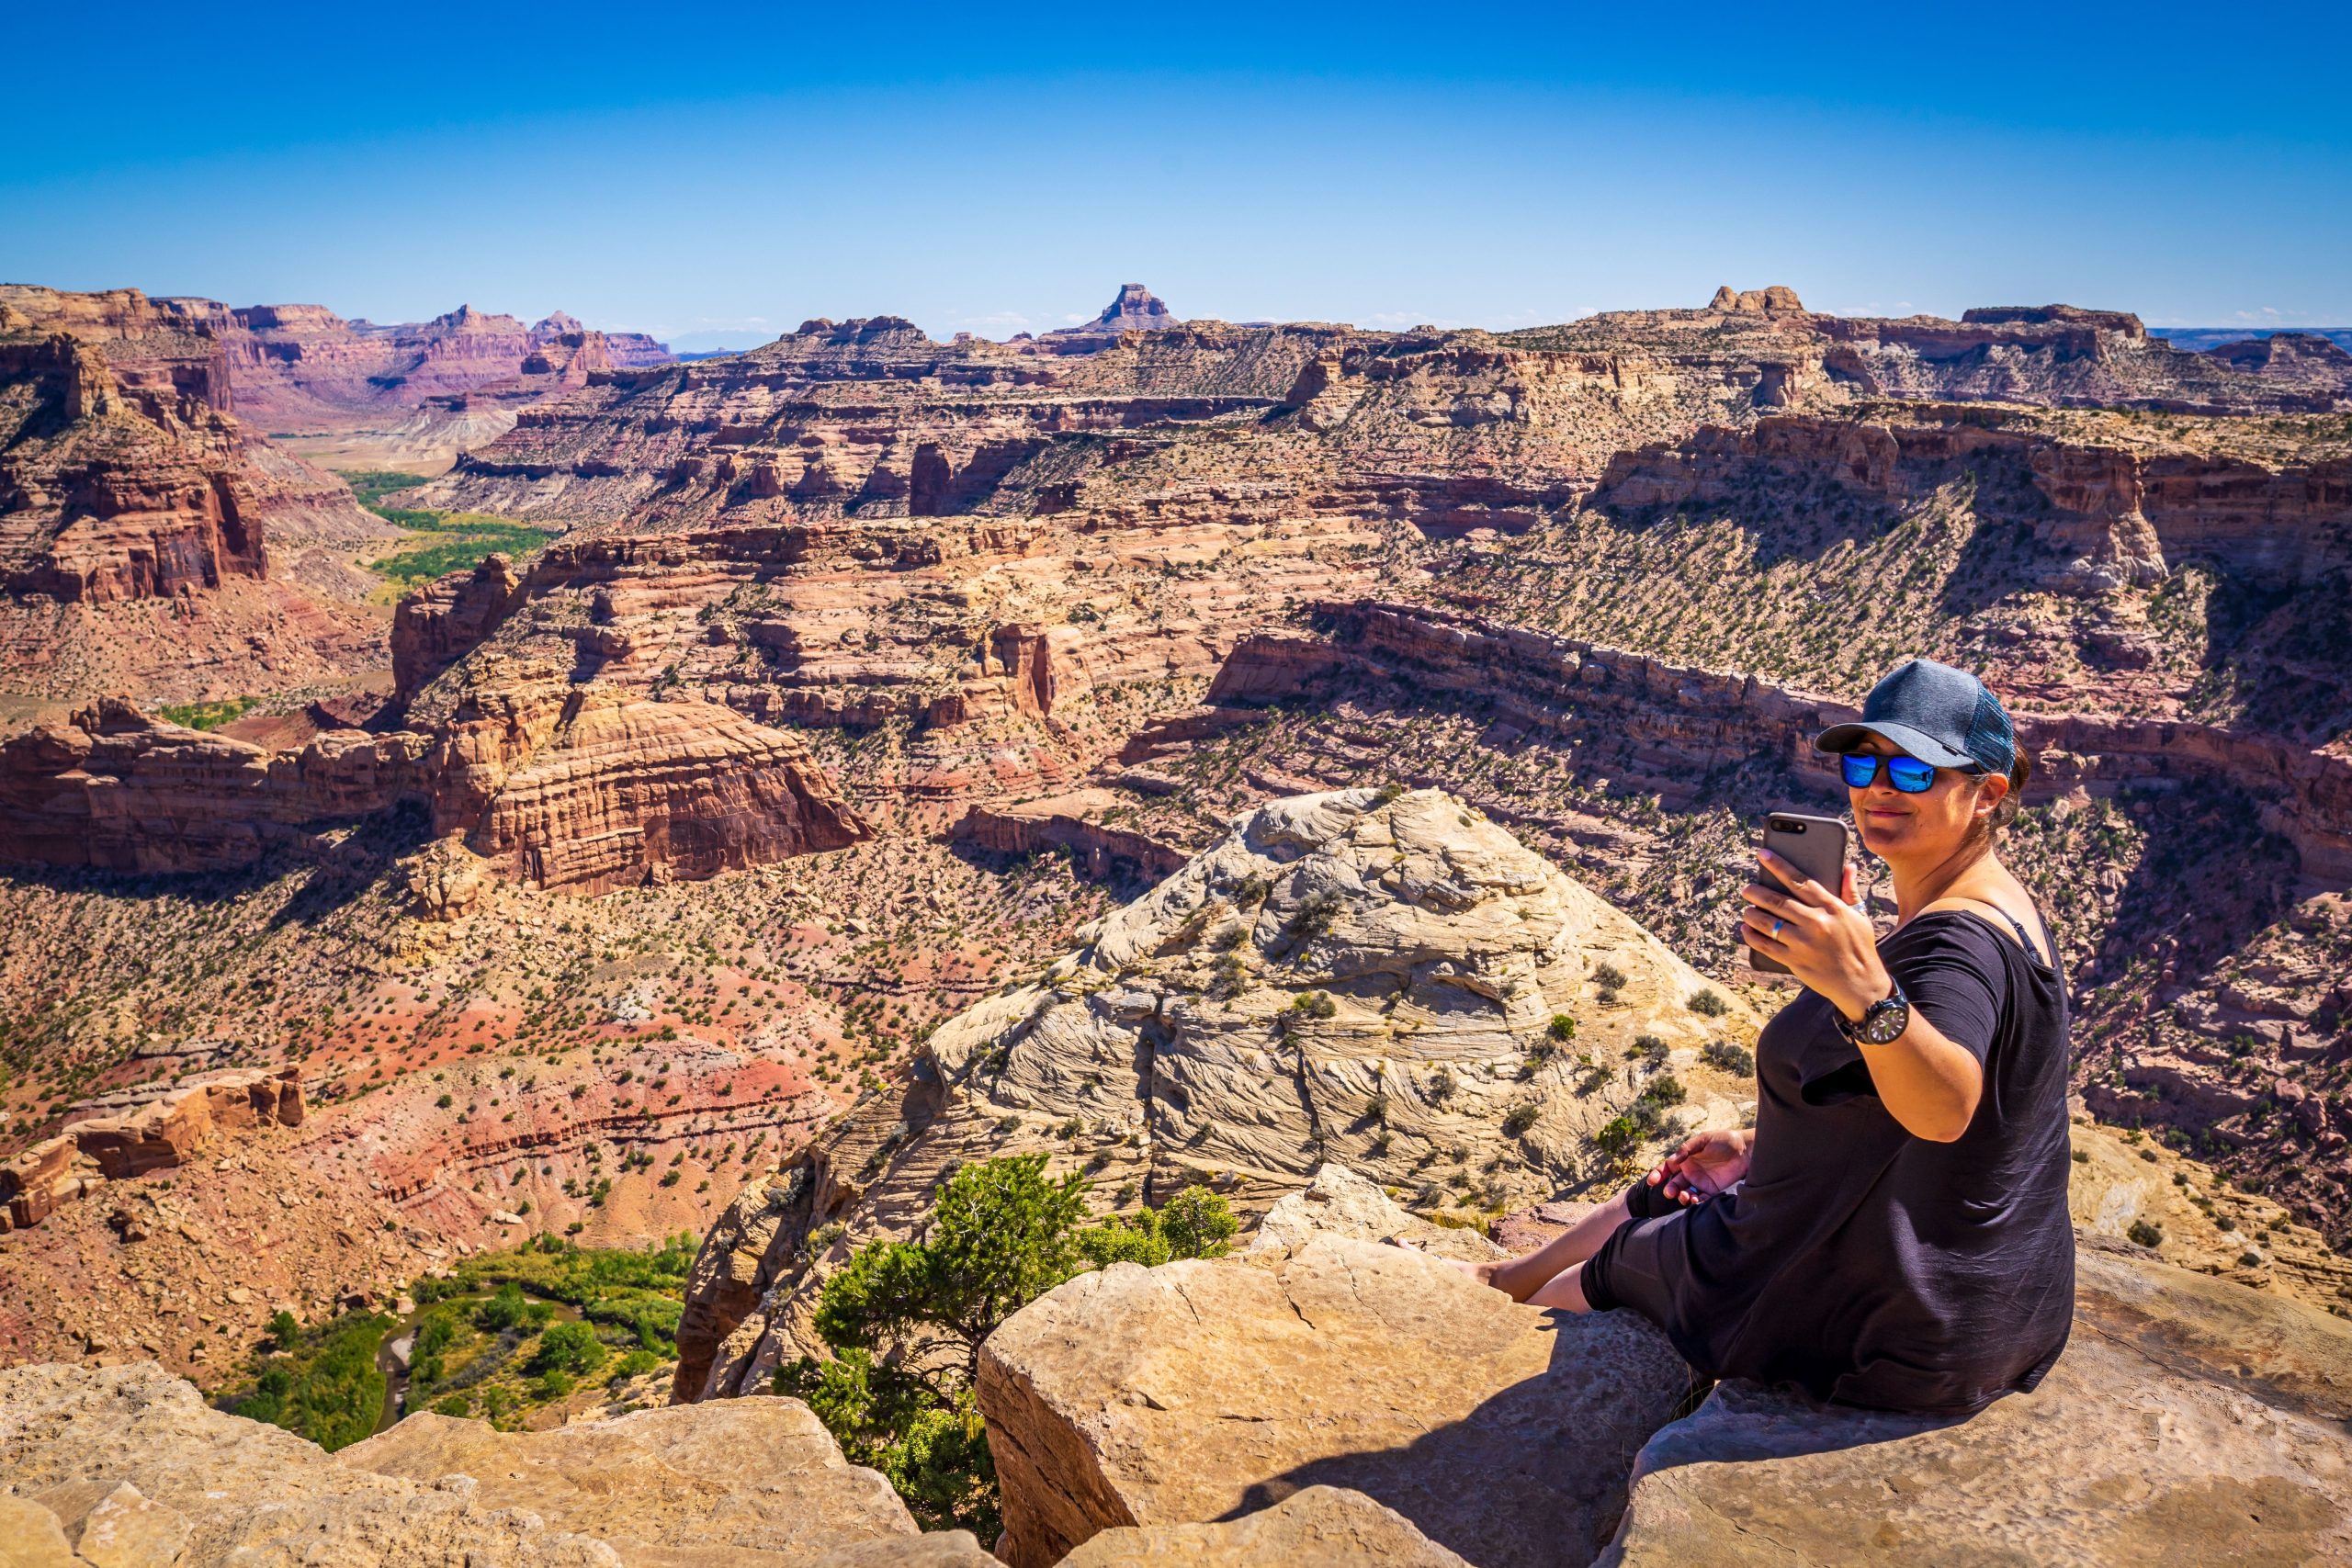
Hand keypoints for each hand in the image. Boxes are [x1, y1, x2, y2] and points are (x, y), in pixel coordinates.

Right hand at [1646, 1126, 1752, 1203]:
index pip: (1667, 1168)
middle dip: (1670, 1189)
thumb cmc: (1724, 1141)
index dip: (1658, 1174)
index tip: (1653, 1181)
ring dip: (1682, 1197)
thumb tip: (1672, 1160)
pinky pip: (1702, 1199)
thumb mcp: (1703, 1140)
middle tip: (1670, 1192)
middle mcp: (1691, 1171)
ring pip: (1686, 1193)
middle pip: (1675, 1183)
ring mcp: (1701, 1182)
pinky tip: (1696, 1200)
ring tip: (1685, 1197)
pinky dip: (1696, 1202)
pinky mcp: (1713, 1190)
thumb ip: (1686, 1149)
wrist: (1746, 1150)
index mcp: (1685, 1159)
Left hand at [1740, 849, 1889, 1020]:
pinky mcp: (1795, 961)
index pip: (1800, 881)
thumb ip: (1850, 890)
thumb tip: (1848, 865)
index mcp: (1832, 908)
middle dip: (1757, 892)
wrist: (1861, 984)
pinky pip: (1766, 946)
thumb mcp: (1860, 916)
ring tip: (1746, 909)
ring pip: (1768, 923)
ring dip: (1752, 914)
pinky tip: (1746, 930)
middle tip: (1746, 888)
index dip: (1778, 865)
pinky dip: (1752, 937)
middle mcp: (1816, 923)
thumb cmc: (1860, 946)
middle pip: (1778, 901)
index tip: (1762, 854)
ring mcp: (1804, 943)